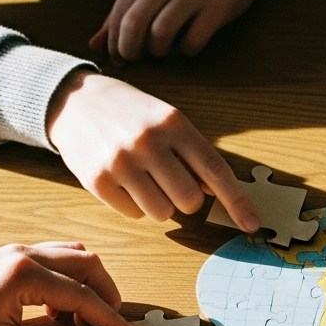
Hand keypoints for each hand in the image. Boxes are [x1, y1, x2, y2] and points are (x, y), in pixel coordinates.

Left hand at [0, 243, 141, 325]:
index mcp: (24, 275)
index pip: (84, 296)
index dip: (110, 319)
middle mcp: (25, 254)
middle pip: (88, 264)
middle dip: (107, 295)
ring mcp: (17, 251)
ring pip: (74, 256)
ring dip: (89, 285)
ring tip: (83, 321)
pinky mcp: (10, 256)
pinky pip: (56, 258)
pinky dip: (70, 280)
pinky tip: (59, 310)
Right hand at [46, 70, 259, 228]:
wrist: (73, 100)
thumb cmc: (130, 113)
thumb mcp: (167, 120)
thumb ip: (193, 154)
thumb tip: (213, 191)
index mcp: (174, 124)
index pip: (215, 171)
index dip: (237, 202)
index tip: (252, 225)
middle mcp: (149, 142)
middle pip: (189, 201)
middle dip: (185, 199)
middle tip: (170, 182)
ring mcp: (121, 162)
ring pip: (161, 214)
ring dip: (159, 204)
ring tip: (144, 179)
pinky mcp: (97, 181)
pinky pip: (133, 215)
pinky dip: (134, 206)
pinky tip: (124, 182)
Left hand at [90, 0, 265, 62]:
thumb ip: (124, 13)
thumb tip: (95, 45)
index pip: (118, 16)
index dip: (114, 44)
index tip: (119, 58)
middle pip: (134, 25)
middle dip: (130, 51)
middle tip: (137, 60)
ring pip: (161, 34)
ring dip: (158, 52)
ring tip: (163, 50)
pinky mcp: (217, 6)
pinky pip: (192, 41)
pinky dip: (186, 51)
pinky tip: (187, 46)